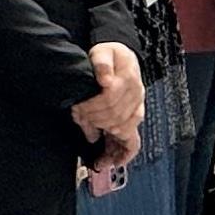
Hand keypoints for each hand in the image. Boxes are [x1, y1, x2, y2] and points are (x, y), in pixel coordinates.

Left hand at [73, 43, 145, 170]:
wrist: (122, 58)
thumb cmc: (110, 55)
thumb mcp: (103, 52)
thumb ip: (102, 63)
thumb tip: (105, 80)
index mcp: (128, 80)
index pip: (109, 99)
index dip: (91, 107)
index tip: (77, 109)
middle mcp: (136, 97)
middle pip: (114, 117)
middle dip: (94, 122)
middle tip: (79, 121)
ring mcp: (137, 109)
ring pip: (124, 131)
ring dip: (106, 140)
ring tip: (95, 153)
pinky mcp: (135, 118)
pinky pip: (134, 139)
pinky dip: (124, 152)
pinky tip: (114, 162)